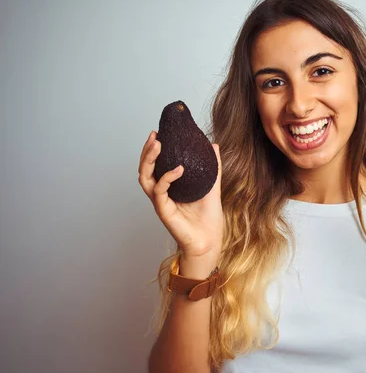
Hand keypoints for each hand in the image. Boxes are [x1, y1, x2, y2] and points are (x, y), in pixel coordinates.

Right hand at [138, 131, 223, 259]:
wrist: (210, 239)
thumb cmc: (208, 217)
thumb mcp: (213, 185)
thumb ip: (213, 166)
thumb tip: (213, 145)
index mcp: (169, 187)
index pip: (155, 165)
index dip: (153, 149)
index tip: (159, 133)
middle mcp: (161, 193)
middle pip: (144, 169)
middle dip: (146, 151)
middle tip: (154, 136)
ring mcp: (161, 202)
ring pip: (145, 178)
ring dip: (148, 160)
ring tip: (157, 145)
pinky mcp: (164, 210)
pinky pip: (160, 190)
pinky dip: (167, 177)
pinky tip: (179, 169)